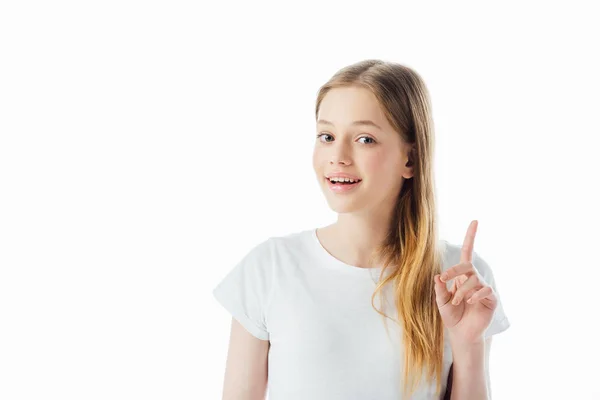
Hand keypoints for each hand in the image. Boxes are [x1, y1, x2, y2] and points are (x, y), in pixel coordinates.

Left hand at [433, 220, 497, 345]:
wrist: (462, 333)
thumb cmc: (451, 315)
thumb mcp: (441, 301)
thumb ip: (439, 289)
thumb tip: (438, 276)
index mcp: (461, 275)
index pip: (467, 252)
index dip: (471, 237)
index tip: (475, 221)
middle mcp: (474, 278)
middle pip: (467, 264)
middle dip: (455, 270)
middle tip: (445, 278)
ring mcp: (483, 288)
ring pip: (474, 279)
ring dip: (462, 290)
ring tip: (457, 302)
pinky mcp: (491, 298)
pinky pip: (485, 290)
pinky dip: (475, 295)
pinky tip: (470, 302)